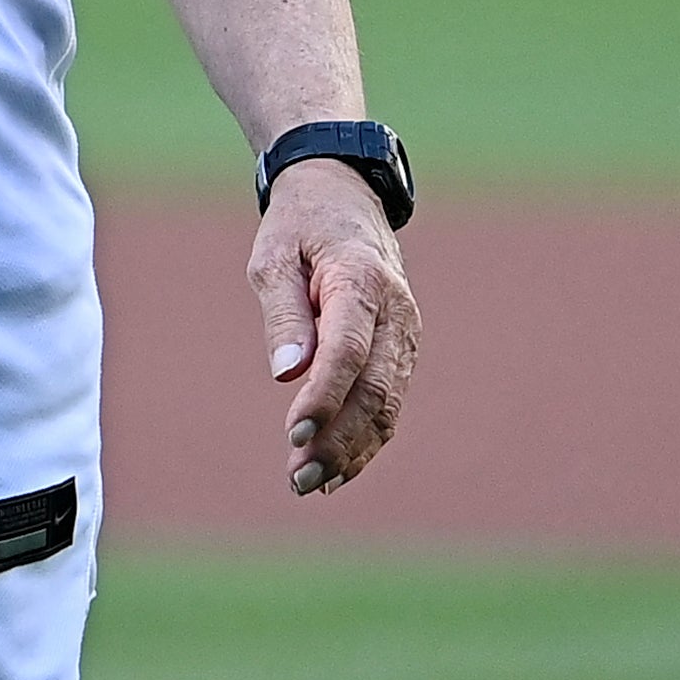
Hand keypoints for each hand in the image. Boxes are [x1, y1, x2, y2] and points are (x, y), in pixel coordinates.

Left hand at [253, 160, 419, 497]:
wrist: (343, 197)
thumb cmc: (299, 227)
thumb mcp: (274, 256)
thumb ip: (284, 315)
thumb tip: (287, 375)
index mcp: (361, 280)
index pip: (348, 350)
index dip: (324, 396)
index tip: (294, 432)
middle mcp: (395, 311)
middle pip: (373, 388)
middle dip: (337, 439)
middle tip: (298, 478)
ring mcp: (405, 333)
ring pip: (387, 404)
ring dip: (351, 450)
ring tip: (309, 482)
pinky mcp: (401, 350)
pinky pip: (389, 402)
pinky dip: (366, 440)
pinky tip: (337, 470)